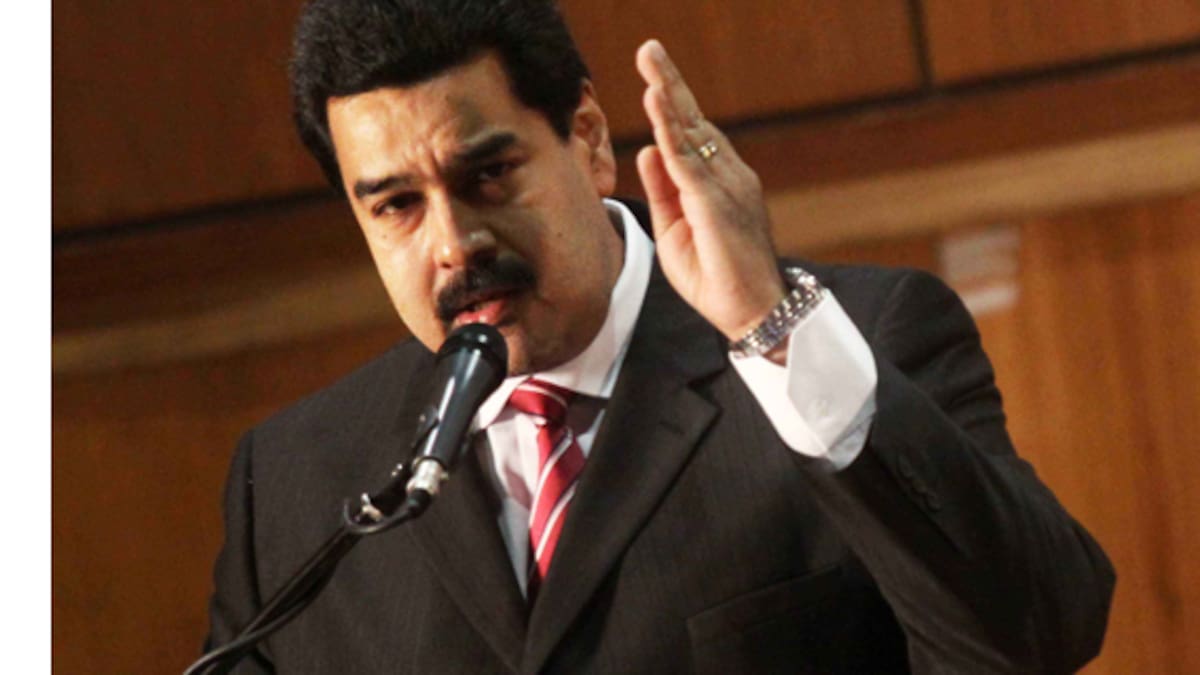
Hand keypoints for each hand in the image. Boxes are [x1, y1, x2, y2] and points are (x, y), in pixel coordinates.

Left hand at [635, 39, 784, 340]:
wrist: (752, 313)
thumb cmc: (716, 278)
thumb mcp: (675, 230)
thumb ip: (663, 190)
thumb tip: (647, 150)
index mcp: (717, 183)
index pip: (691, 136)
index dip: (670, 105)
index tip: (652, 76)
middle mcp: (728, 176)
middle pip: (694, 122)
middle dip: (671, 84)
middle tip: (649, 49)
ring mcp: (726, 186)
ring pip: (691, 133)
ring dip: (669, 96)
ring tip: (651, 63)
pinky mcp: (717, 203)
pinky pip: (687, 160)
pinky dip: (670, 130)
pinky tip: (656, 104)